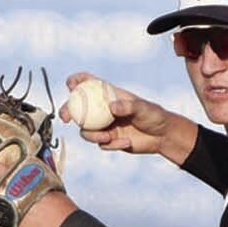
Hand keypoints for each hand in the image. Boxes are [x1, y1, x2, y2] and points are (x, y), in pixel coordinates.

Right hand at [61, 72, 178, 156]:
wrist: (161, 136)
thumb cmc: (154, 115)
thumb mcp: (142, 108)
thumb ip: (128, 106)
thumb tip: (112, 107)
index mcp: (109, 95)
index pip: (88, 83)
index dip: (76, 81)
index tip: (71, 85)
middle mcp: (103, 110)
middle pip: (78, 109)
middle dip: (68, 111)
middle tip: (66, 118)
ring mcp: (105, 125)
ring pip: (86, 131)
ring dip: (92, 135)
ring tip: (107, 137)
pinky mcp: (109, 140)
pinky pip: (102, 144)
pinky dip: (111, 145)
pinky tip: (126, 142)